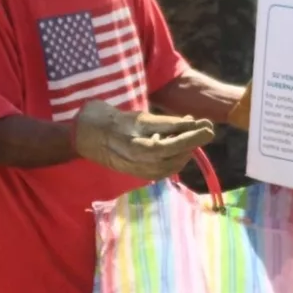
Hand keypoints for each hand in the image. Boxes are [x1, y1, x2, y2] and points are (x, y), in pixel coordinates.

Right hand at [73, 100, 215, 179]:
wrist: (83, 135)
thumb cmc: (108, 119)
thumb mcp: (138, 117)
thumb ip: (166, 123)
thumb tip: (192, 123)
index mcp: (136, 146)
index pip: (172, 145)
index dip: (192, 137)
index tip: (209, 128)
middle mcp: (138, 163)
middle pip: (174, 157)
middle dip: (192, 143)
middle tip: (203, 128)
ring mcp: (136, 171)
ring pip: (170, 166)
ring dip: (184, 151)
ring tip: (187, 136)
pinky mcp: (135, 175)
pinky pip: (161, 171)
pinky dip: (173, 159)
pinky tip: (174, 147)